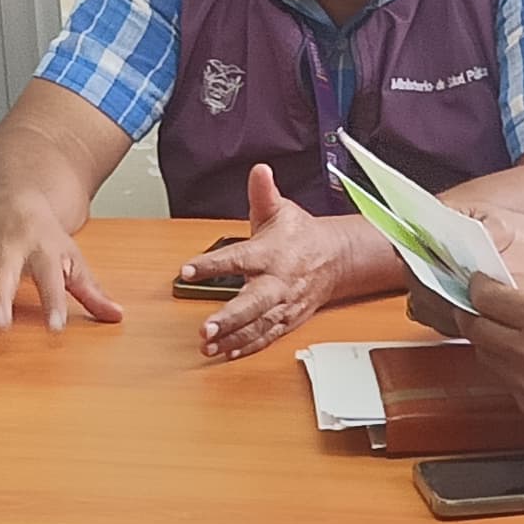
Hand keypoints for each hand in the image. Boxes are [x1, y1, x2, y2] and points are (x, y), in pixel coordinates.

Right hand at [0, 190, 124, 339]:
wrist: (12, 198)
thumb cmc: (44, 234)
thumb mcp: (72, 257)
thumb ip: (91, 290)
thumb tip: (116, 316)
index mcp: (41, 246)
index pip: (49, 277)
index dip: (53, 303)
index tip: (55, 328)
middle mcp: (9, 249)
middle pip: (4, 274)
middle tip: (0, 324)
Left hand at [191, 164, 384, 360]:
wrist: (336, 259)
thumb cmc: (301, 235)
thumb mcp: (281, 210)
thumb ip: (263, 193)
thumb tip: (259, 170)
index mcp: (271, 253)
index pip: (238, 258)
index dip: (211, 265)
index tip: (186, 269)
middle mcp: (278, 282)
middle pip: (253, 303)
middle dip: (229, 318)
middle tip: (205, 329)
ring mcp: (284, 304)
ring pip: (258, 325)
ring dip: (233, 338)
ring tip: (208, 346)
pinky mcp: (288, 319)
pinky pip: (268, 336)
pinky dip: (248, 347)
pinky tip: (228, 353)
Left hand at [458, 269, 523, 420]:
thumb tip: (504, 280)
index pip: (484, 297)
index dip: (479, 285)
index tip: (481, 282)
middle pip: (474, 328)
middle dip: (477, 311)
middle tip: (488, 303)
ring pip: (484, 356)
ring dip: (491, 339)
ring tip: (515, 329)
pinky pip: (505, 380)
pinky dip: (510, 365)